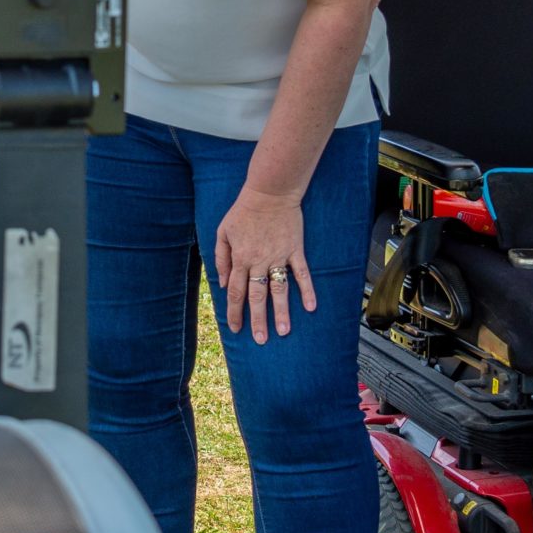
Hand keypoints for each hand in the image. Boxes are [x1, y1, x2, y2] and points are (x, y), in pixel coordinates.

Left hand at [214, 190, 310, 343]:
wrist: (270, 192)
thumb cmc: (243, 211)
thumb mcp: (223, 231)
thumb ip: (221, 258)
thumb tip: (221, 282)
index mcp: (240, 258)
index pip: (235, 291)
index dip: (234, 312)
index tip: (236, 329)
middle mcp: (259, 261)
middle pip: (257, 296)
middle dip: (257, 320)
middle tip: (260, 340)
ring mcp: (278, 256)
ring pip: (279, 289)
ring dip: (282, 311)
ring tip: (284, 331)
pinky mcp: (294, 250)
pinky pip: (302, 273)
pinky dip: (307, 290)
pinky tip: (311, 307)